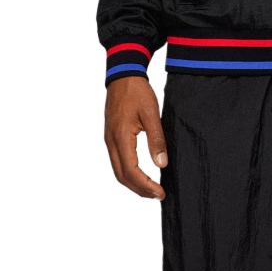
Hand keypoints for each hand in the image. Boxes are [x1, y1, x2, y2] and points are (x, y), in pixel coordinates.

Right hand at [104, 76, 167, 199]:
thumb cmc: (137, 92)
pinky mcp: (111, 136)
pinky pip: (118, 161)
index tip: (160, 193)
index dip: (145, 186)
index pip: (131, 172)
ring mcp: (109, 140)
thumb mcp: (152, 113)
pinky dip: (129, 172)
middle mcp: (111, 142)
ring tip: (151, 188)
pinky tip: (141, 173)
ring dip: (133, 183)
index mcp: (120, 138)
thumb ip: (156, 139)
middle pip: (122, 176)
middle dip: (139, 189)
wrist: (123, 75)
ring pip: (118, 170)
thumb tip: (162, 164)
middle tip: (158, 195)